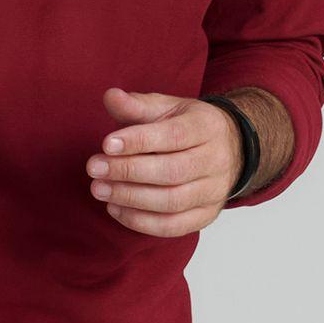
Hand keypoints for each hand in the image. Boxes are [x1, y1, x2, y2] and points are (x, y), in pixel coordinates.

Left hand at [84, 87, 242, 237]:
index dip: (138, 141)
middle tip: (94, 168)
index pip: (173, 136)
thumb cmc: (187, 125)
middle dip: (128, 171)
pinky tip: (115, 208)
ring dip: (130, 198)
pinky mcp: (206, 215)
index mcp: (206, 127)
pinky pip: (173, 226)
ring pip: (172, 202)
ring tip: (99, 189)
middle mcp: (216, 161)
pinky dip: (141, 221)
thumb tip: (110, 96)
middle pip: (172, 171)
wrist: (229, 148)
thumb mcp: (166, 108)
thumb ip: (137, 105)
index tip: (106, 144)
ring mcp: (214, 191)